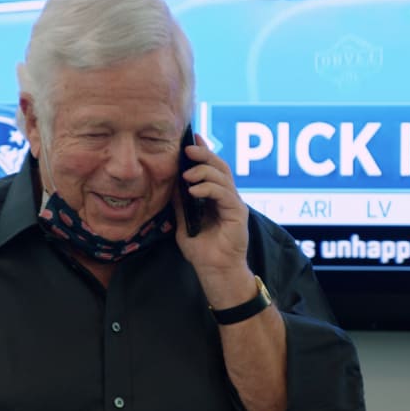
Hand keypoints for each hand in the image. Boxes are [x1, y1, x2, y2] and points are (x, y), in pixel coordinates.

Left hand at [173, 135, 257, 306]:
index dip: (204, 152)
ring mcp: (235, 205)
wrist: (214, 271)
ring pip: (223, 177)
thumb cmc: (202, 251)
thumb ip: (181, 204)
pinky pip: (224, 194)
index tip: (192, 138)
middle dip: (204, 154)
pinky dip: (208, 188)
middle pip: (220, 167)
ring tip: (186, 174)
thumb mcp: (184, 223)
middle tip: (188, 148)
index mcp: (217, 197)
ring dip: (203, 171)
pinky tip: (194, 190)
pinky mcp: (238, 214)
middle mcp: (228, 198)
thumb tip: (171, 184)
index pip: (213, 169)